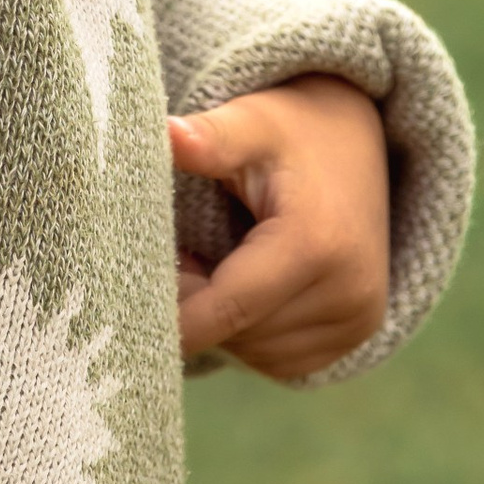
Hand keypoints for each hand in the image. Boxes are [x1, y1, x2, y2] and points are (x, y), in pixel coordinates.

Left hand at [170, 77, 390, 382]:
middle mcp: (348, 292)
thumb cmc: (291, 131)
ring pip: (257, 352)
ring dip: (223, 324)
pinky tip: (245, 288)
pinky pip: (282, 359)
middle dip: (197, 310)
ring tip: (214, 263)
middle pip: (239, 333)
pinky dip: (251, 334)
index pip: (226, 308)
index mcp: (316, 245)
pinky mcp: (358, 335)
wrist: (358, 143)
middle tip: (180, 257)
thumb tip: (166, 134)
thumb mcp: (251, 123)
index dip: (173, 315)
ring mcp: (358, 319)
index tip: (125, 306)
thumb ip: (210, 137)